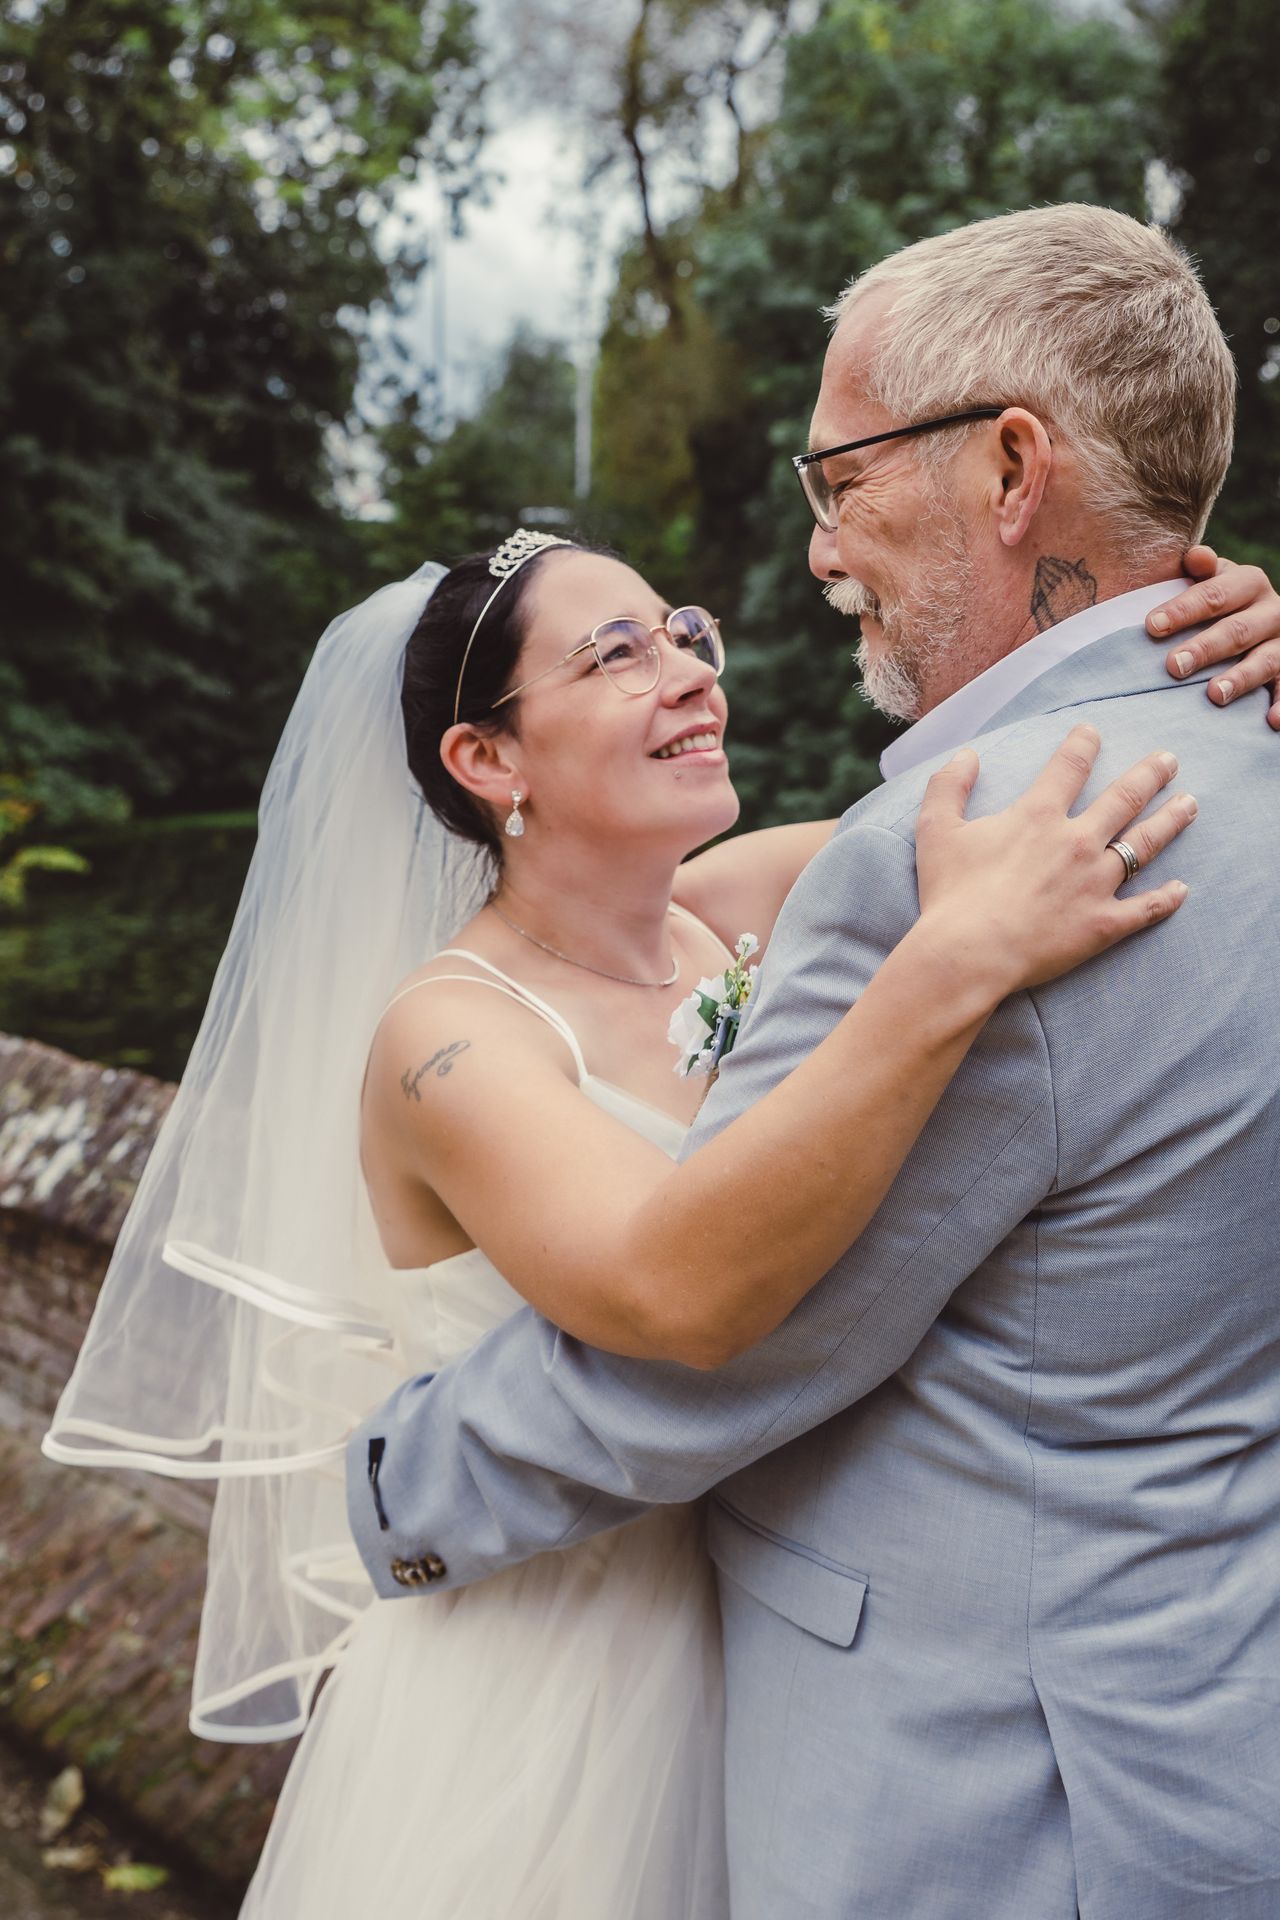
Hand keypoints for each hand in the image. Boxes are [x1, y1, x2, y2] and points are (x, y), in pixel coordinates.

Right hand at [914, 725, 1194, 998]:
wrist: (969, 953)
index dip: (1083, 744)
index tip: (1092, 732)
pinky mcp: (1103, 923)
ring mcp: (1095, 883)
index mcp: (1038, 815)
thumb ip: (949, 786)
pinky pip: (1144, 909)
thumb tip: (966, 755)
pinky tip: (1181, 890)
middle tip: (1168, 760)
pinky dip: (1166, 899)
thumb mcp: (936, 830)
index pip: (1070, 766)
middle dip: (1149, 774)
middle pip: (1124, 798)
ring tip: (1189, 804)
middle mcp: (1076, 841)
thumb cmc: (950, 892)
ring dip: (1170, 820)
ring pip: (1144, 844)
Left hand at [1147, 546, 1279, 728]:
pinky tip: (1271, 722)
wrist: (1259, 616)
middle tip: (1173, 666)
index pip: (1213, 595)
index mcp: (1247, 583)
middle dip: (1205, 648)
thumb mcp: (1212, 582)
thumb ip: (1199, 572)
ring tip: (1215, 695)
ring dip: (1242, 678)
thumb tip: (1195, 556)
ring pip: (1267, 659)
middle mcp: (1272, 610)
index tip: (1152, 626)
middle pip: (1238, 630)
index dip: (1183, 609)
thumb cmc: (1220, 603)